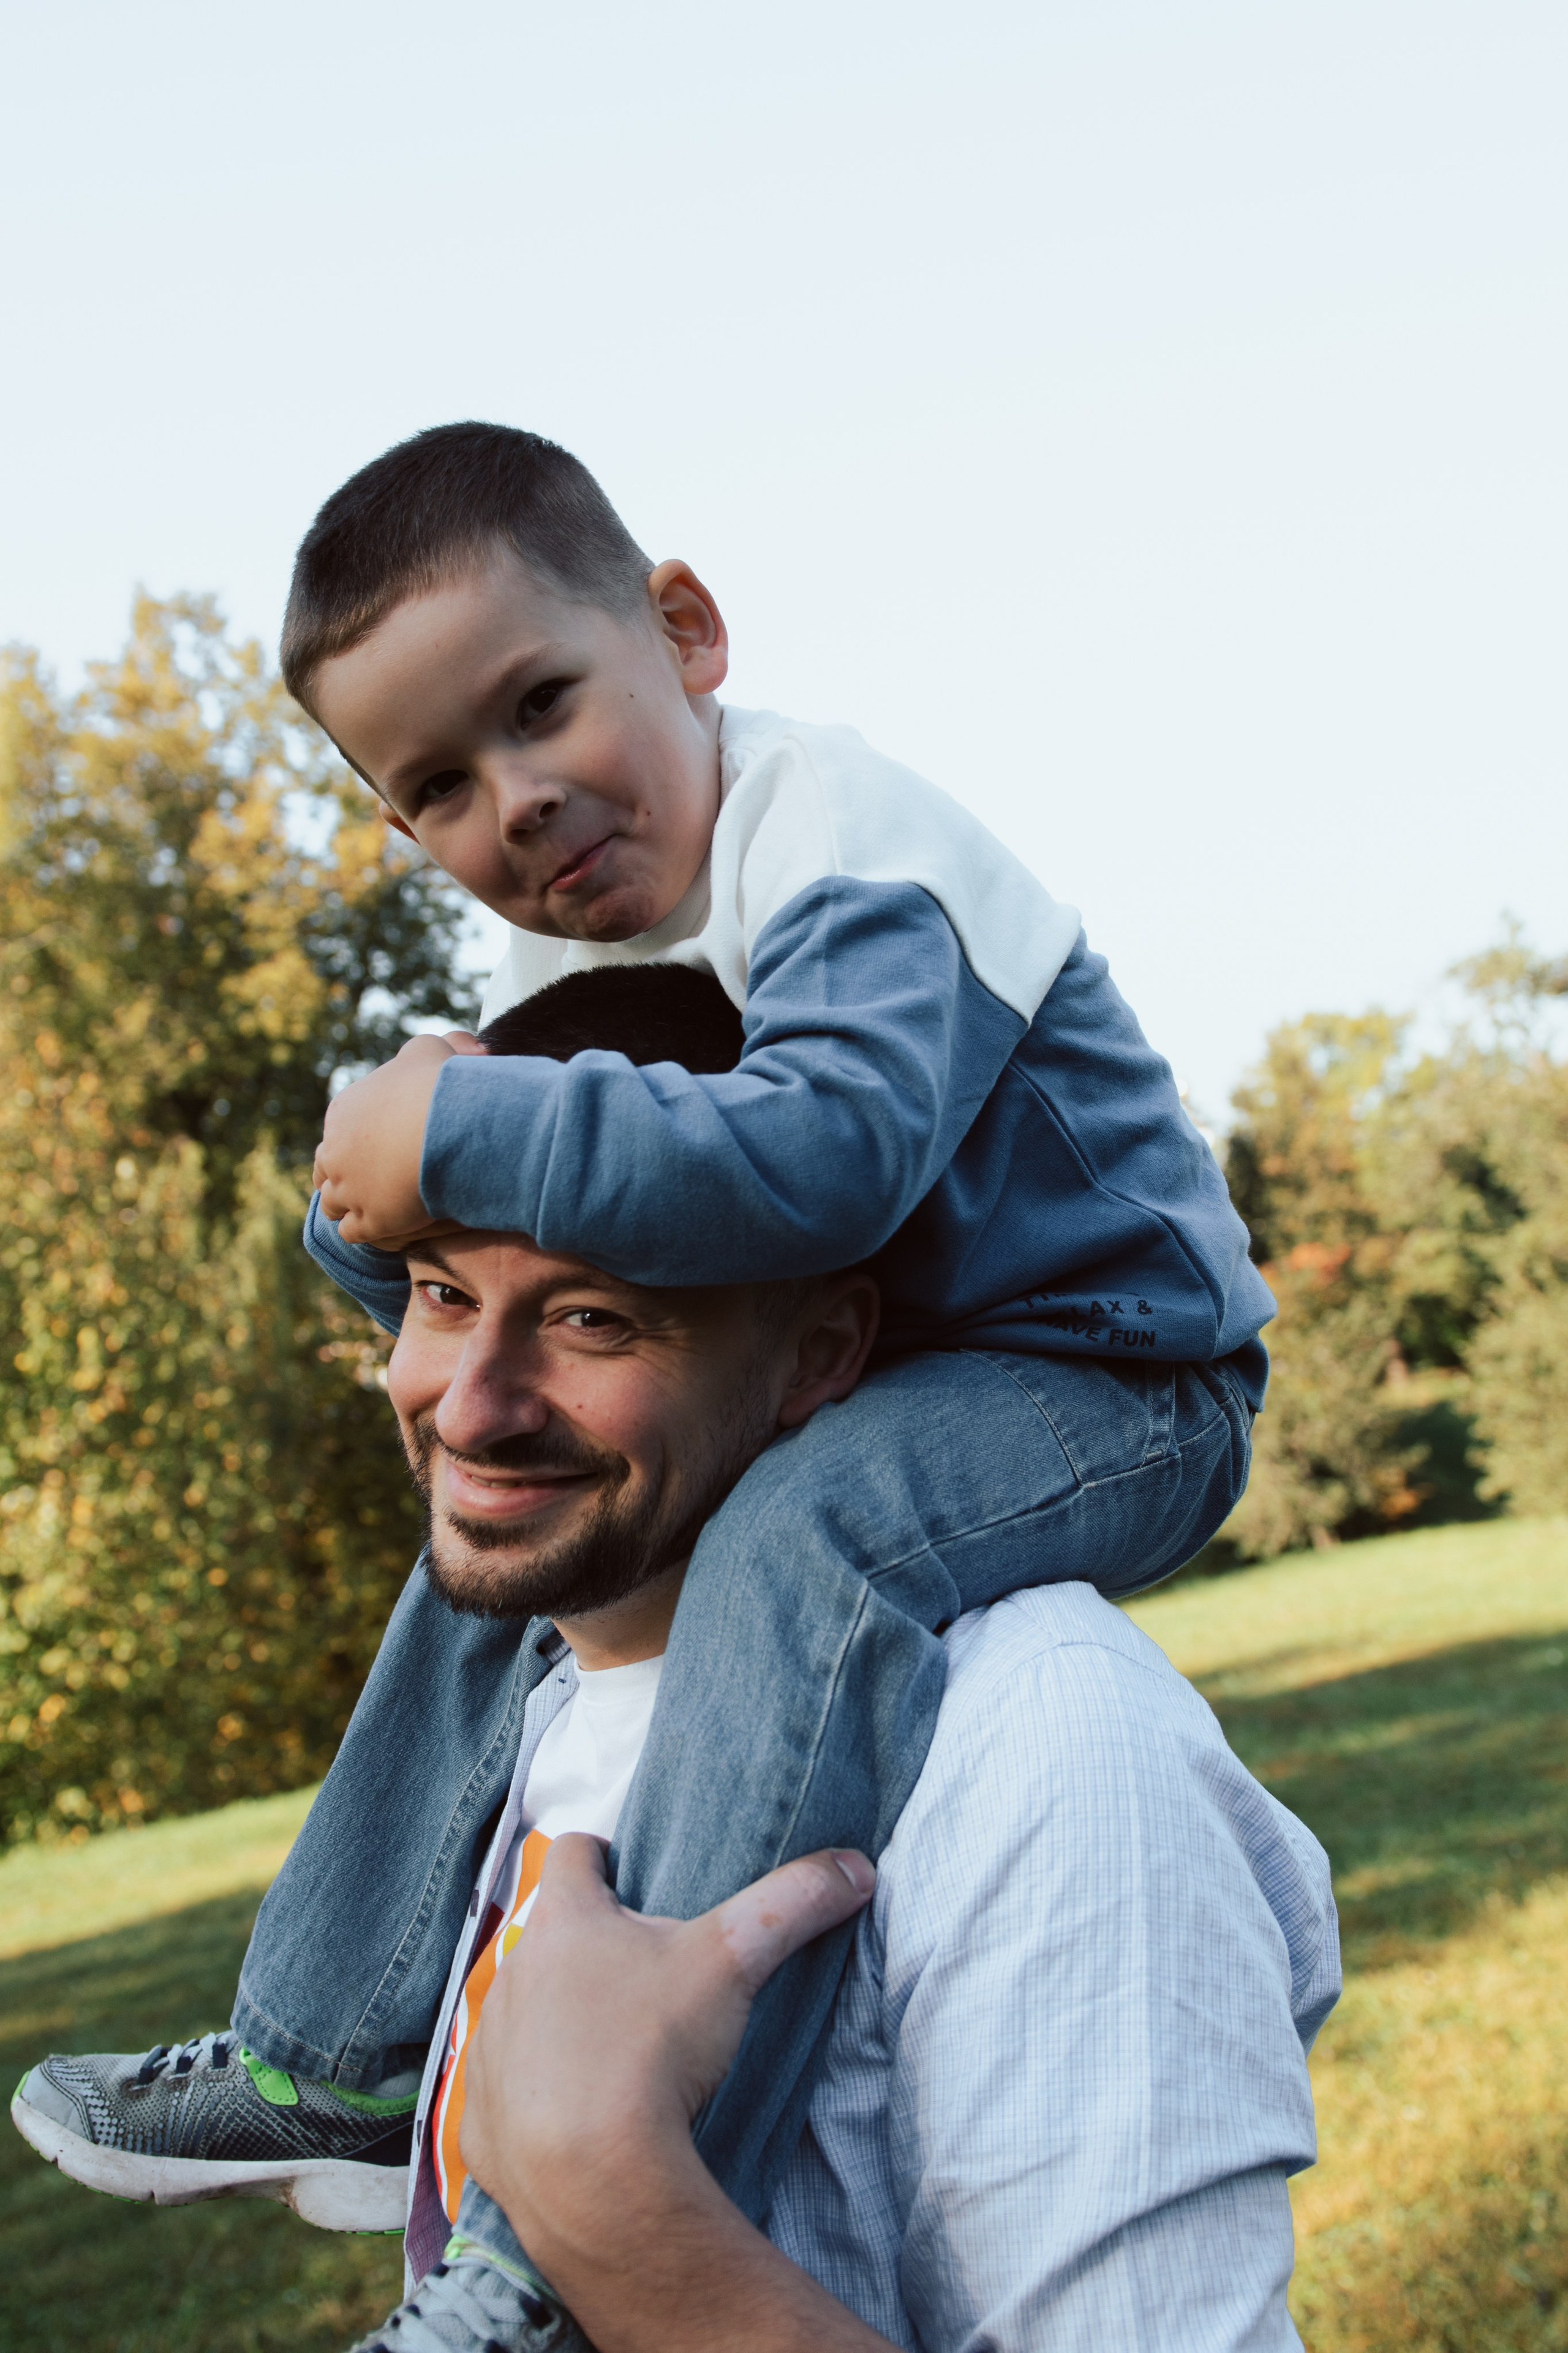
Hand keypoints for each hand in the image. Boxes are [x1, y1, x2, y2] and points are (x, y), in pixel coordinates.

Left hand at [312, 1030, 482, 1249]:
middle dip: (342, 1175)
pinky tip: (384, 1227)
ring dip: (348, 1206)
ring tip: (374, 1207)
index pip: (337, 1130)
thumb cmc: (438, 1085)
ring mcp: (348, 1188)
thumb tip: (451, 1049)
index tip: (377, 1146)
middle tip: (370, 1180)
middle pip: (324, 1169)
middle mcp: (335, 1150)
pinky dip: (363, 1230)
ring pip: (331, 1204)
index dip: (354, 1140)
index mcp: (343, 1111)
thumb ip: (424, 1052)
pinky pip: (351, 1232)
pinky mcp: (368, 1219)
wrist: (447, 1128)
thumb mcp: (428, 1051)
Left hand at [459, 1835, 878, 2348]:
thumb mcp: (732, 1960)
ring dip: (553, 2020)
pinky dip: (531, 2097)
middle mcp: (513, 1973)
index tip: (623, 1867)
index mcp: (565, 1920)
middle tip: (637, 1970)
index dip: (599, 1854)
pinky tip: (572, 2117)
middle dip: (585, 1945)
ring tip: (608, 2049)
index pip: (572, 1853)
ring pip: (520, 2011)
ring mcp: (489, 2046)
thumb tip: (856, 1867)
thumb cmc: (653, 2049)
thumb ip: (793, 1903)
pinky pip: (501, 2093)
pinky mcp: (479, 2118)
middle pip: (547, 1936)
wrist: (591, 2177)